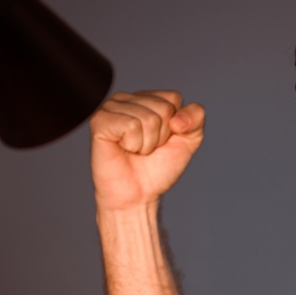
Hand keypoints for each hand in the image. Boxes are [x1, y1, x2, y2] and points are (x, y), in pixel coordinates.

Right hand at [90, 90, 204, 210]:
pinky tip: (123, 149)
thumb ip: (195, 116)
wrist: (138, 196)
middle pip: (163, 108)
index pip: (174, 98)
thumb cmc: (157, 168)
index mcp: (146, 98)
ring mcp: (111, 108)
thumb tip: (177, 118)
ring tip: (135, 151)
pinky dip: (133, 144)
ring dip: (147, 143)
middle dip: (160, 136)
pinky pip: (131, 126)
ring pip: (148, 118)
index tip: (161, 141)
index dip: (174, 126)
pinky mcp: (99, 121)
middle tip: (146, 149)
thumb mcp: (188, 140)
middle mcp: (127, 99)